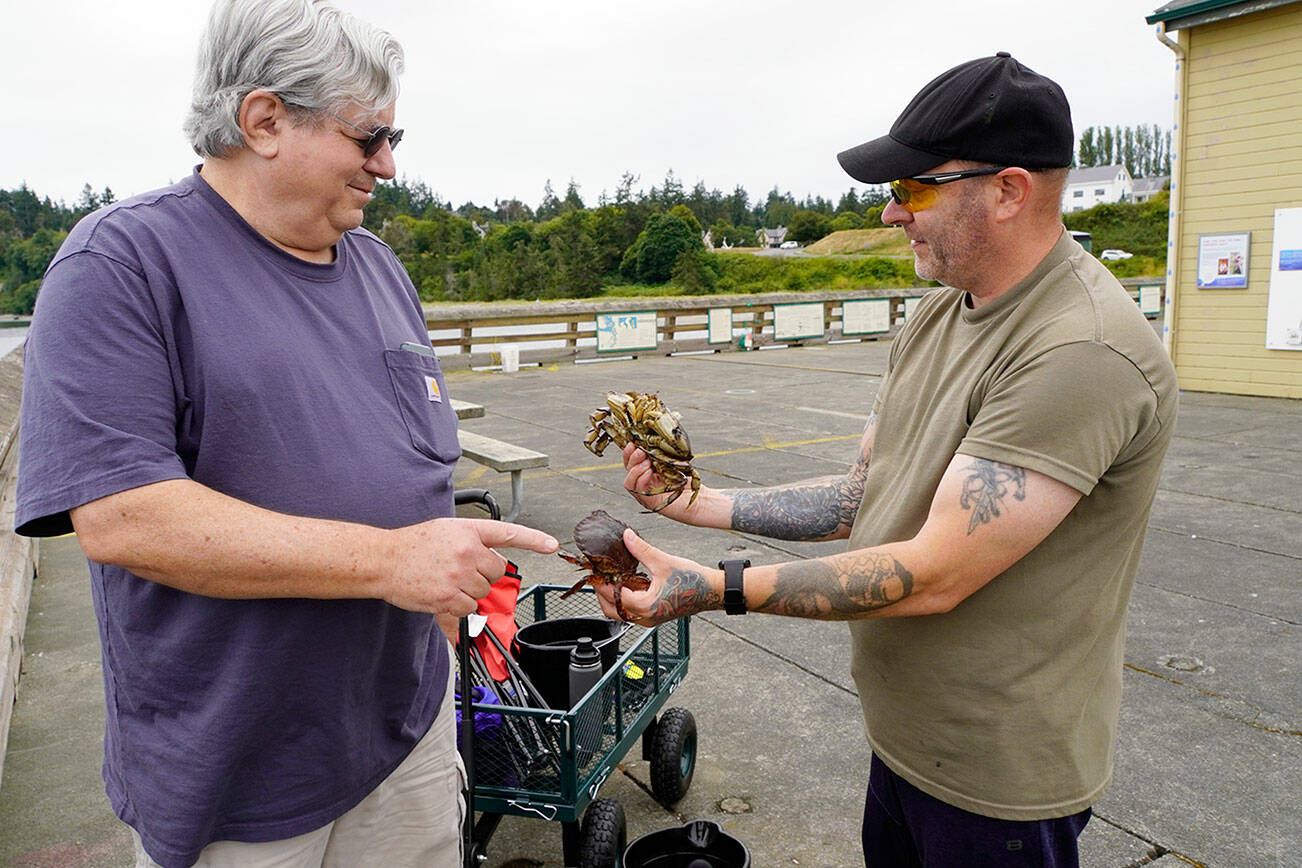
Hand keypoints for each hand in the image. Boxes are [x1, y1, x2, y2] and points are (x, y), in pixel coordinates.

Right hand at [382, 518, 556, 615]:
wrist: (384, 560)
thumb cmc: (412, 546)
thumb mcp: (445, 532)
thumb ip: (471, 544)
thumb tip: (493, 563)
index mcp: (468, 531)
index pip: (508, 533)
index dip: (534, 539)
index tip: (552, 544)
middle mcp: (467, 550)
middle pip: (496, 572)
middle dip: (482, 576)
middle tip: (459, 572)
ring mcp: (459, 574)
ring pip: (482, 592)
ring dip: (468, 593)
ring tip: (445, 581)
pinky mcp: (449, 595)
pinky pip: (468, 609)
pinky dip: (458, 608)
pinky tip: (441, 595)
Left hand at [592, 528, 722, 626]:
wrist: (712, 592)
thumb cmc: (692, 580)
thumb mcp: (663, 561)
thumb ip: (641, 549)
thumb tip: (626, 536)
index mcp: (645, 606)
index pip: (612, 596)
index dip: (601, 582)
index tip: (595, 569)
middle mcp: (645, 618)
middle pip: (611, 609)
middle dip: (602, 592)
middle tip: (599, 574)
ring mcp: (649, 620)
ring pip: (620, 613)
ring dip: (612, 597)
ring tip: (611, 577)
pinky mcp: (654, 617)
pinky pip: (631, 612)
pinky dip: (624, 600)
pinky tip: (626, 584)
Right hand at [622, 443, 696, 520]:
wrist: (699, 501)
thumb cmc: (687, 483)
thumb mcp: (672, 464)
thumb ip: (661, 456)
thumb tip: (653, 442)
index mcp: (646, 474)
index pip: (630, 463)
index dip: (628, 453)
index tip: (632, 443)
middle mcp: (643, 484)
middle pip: (628, 471)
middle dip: (632, 459)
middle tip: (641, 451)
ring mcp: (645, 494)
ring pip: (629, 482)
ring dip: (635, 470)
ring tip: (647, 462)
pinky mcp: (650, 502)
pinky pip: (639, 491)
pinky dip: (642, 480)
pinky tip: (649, 472)